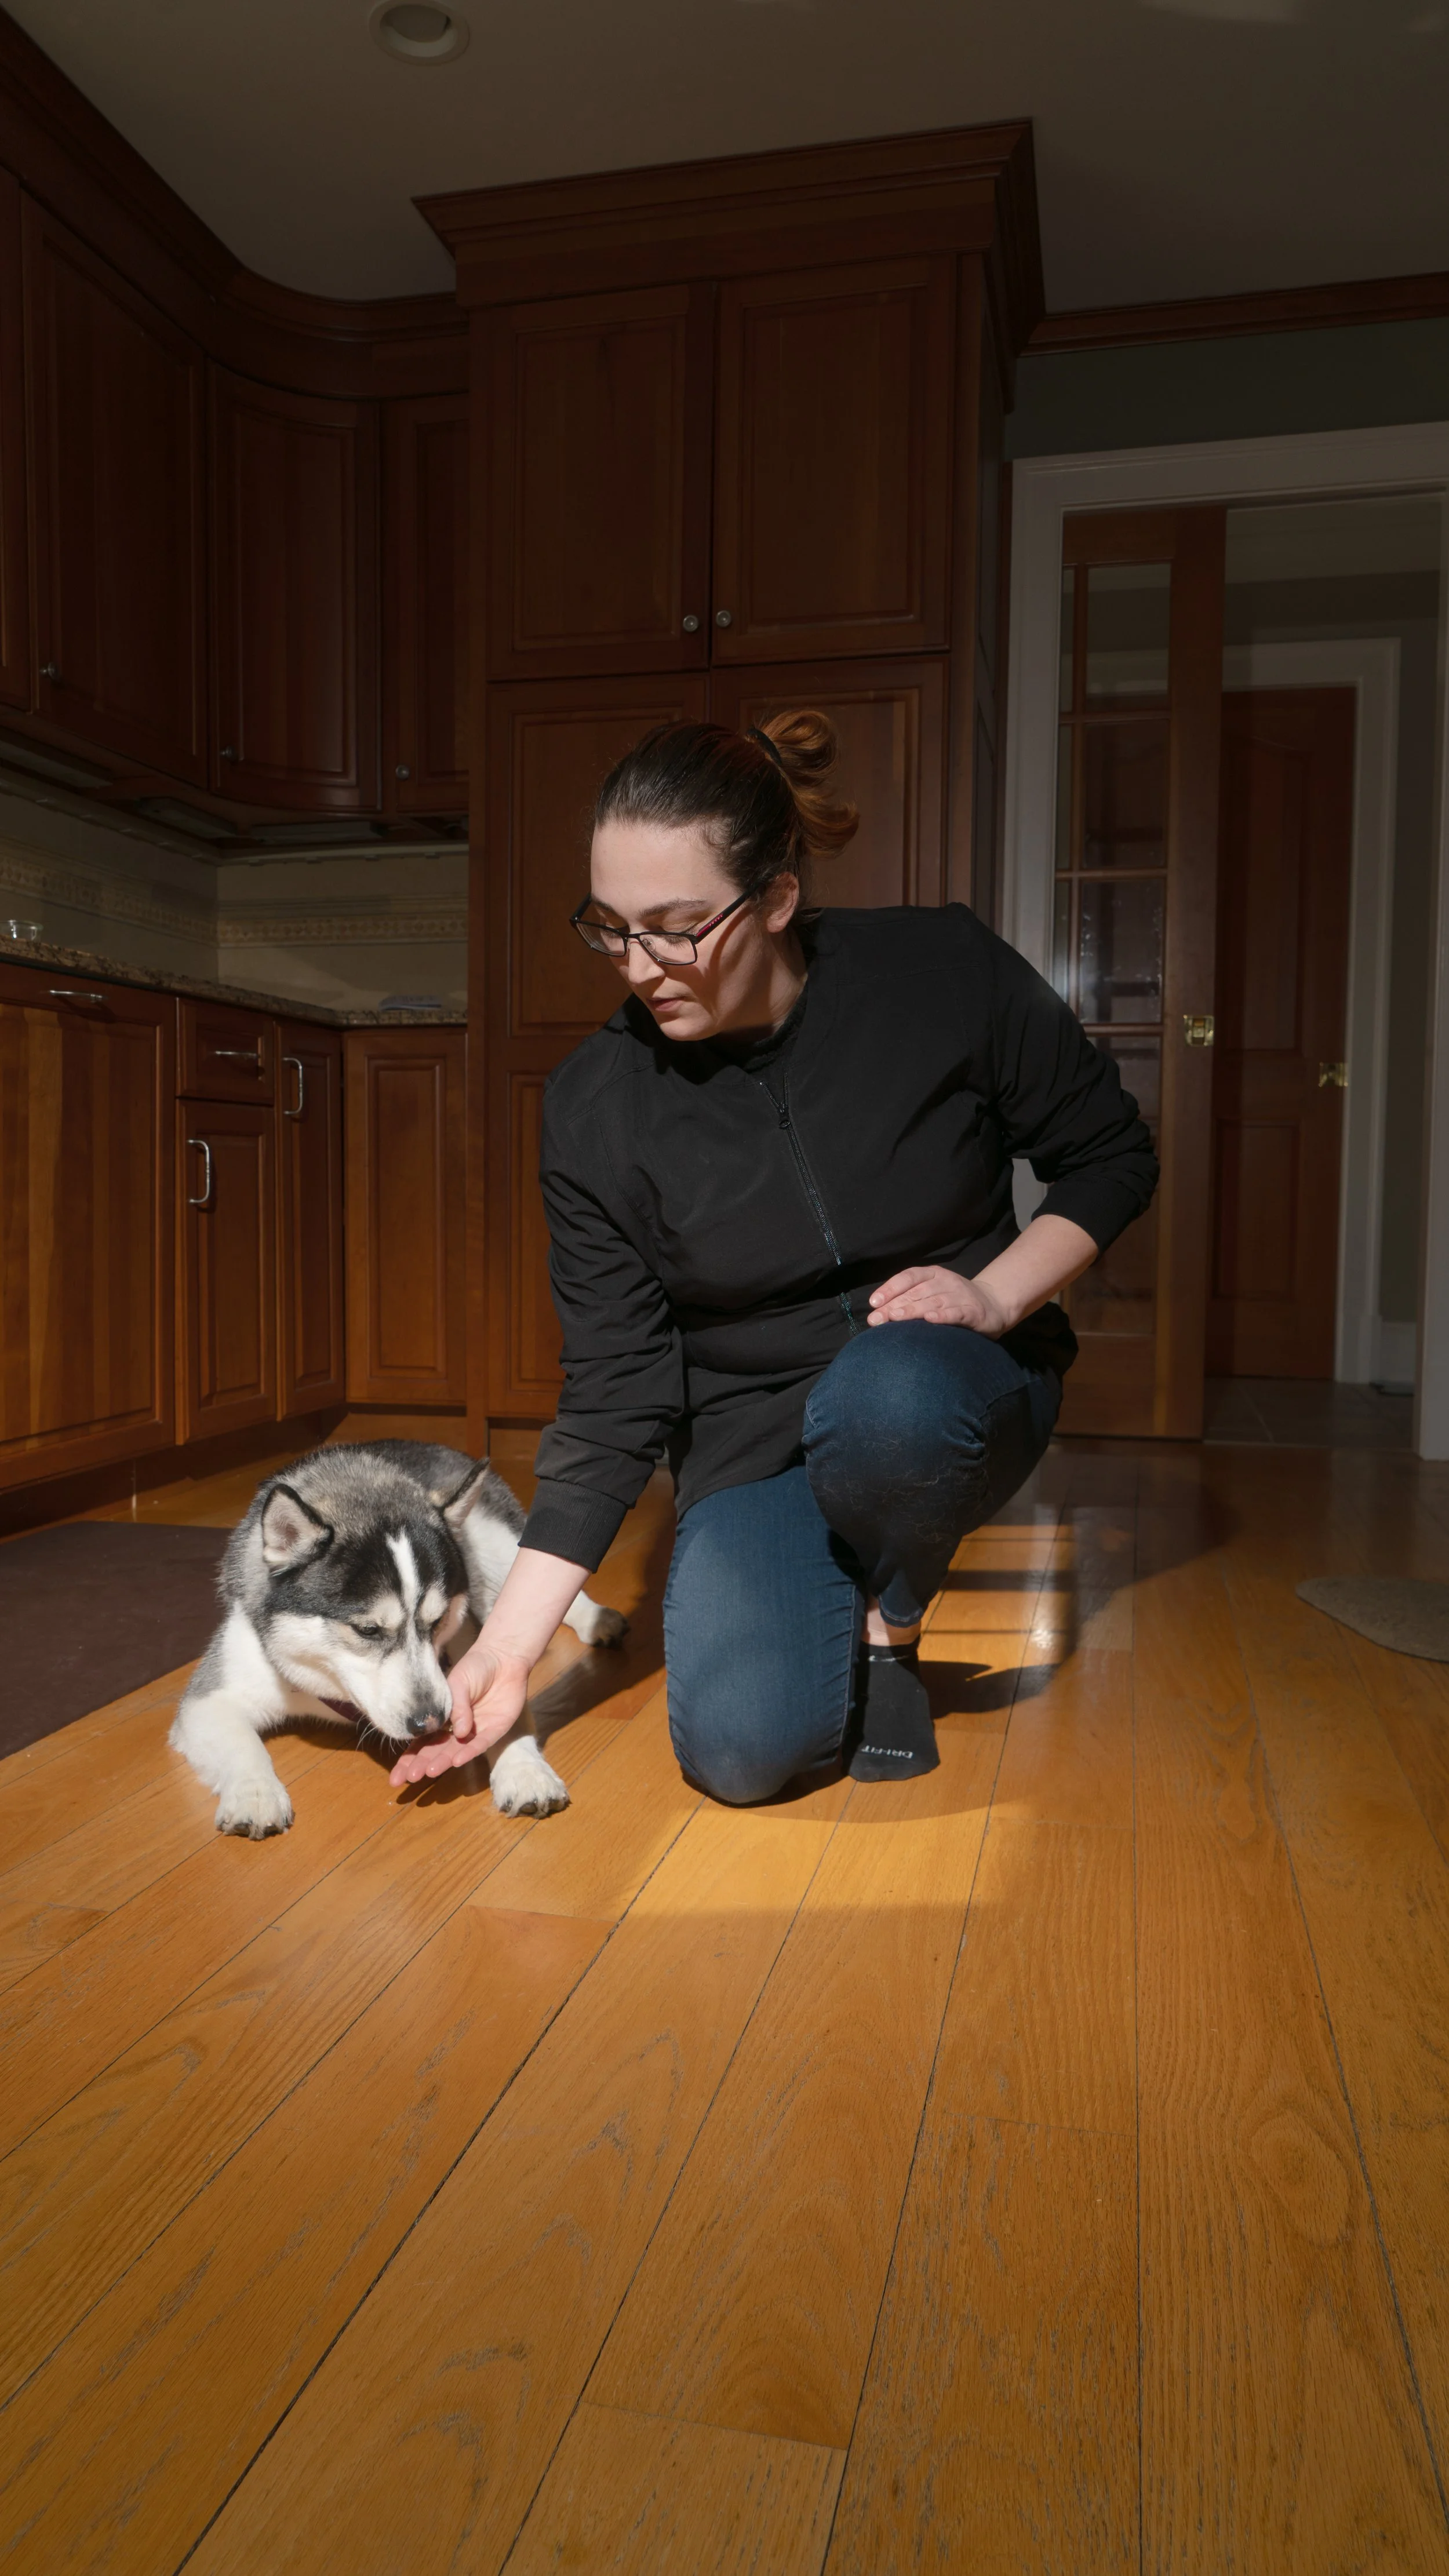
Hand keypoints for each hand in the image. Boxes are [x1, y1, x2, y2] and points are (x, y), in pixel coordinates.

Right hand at [387, 1640, 531, 1785]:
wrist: (503, 1658)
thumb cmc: (476, 1668)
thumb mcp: (457, 1683)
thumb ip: (456, 1706)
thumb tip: (459, 1732)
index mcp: (442, 1718)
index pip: (422, 1742)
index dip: (410, 1758)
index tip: (397, 1775)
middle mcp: (456, 1729)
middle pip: (436, 1751)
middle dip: (422, 1764)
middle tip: (410, 1777)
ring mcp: (474, 1732)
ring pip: (455, 1751)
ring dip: (442, 1762)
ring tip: (429, 1772)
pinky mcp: (494, 1730)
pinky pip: (480, 1744)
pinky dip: (469, 1753)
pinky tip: (457, 1761)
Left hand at [867, 1264, 1008, 1334]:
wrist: (994, 1305)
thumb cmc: (955, 1301)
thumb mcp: (933, 1293)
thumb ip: (910, 1299)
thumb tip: (879, 1311)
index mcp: (934, 1274)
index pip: (909, 1276)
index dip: (890, 1288)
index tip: (874, 1303)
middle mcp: (946, 1281)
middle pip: (916, 1292)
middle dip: (894, 1305)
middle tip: (876, 1319)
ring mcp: (960, 1295)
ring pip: (933, 1301)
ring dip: (913, 1309)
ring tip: (895, 1317)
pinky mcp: (973, 1312)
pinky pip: (956, 1313)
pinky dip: (943, 1316)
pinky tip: (930, 1320)